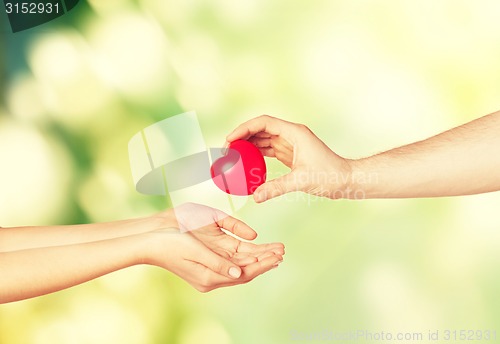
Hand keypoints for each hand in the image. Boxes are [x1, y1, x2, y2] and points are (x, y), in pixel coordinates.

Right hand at [146, 203, 284, 291]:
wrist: (150, 239)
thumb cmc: (170, 242)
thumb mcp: (195, 250)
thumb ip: (218, 262)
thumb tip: (239, 273)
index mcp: (210, 276)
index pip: (244, 273)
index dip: (262, 264)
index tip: (278, 255)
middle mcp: (213, 275)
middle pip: (246, 269)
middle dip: (265, 259)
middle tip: (283, 250)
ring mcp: (211, 268)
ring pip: (241, 264)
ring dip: (259, 257)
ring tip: (276, 249)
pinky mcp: (208, 260)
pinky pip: (233, 260)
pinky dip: (247, 255)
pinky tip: (258, 250)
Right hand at [226, 115, 351, 201]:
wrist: (346, 180)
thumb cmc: (330, 176)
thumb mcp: (302, 181)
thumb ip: (277, 188)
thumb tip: (255, 197)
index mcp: (295, 132)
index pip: (264, 123)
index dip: (245, 128)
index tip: (230, 139)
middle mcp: (291, 134)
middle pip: (261, 129)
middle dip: (242, 136)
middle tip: (226, 149)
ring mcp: (290, 144)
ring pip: (263, 139)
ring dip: (248, 145)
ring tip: (232, 155)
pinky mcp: (290, 154)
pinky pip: (268, 150)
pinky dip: (256, 155)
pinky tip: (246, 163)